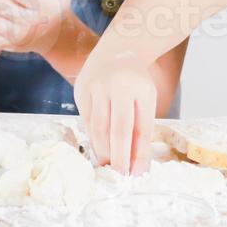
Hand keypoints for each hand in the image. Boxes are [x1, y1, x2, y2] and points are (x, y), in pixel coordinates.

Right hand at [74, 48, 157, 174]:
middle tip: (119, 176)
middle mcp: (115, 85)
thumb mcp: (146, 102)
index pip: (137, 128)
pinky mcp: (80, 90)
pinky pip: (86, 121)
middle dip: (116, 157)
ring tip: (108, 165)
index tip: (135, 174)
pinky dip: (93, 137)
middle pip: (114, 130)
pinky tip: (99, 146)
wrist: (117, 51)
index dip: (136, 154)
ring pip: (96, 128)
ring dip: (102, 151)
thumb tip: (137, 168)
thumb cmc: (136, 82)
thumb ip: (142, 133)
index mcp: (138, 89)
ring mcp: (94, 86)